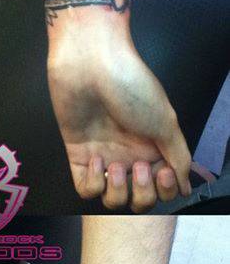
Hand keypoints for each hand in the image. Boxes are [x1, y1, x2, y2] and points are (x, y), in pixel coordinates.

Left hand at [48, 22, 191, 211]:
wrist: (91, 64)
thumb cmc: (130, 85)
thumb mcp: (165, 122)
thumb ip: (178, 157)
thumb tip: (186, 185)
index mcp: (154, 147)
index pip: (163, 188)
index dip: (164, 190)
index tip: (163, 173)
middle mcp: (130, 155)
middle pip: (139, 199)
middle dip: (142, 193)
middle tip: (137, 166)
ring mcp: (104, 156)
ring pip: (112, 199)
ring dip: (117, 190)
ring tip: (115, 165)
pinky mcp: (78, 155)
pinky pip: (85, 189)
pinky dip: (93, 182)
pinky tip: (95, 159)